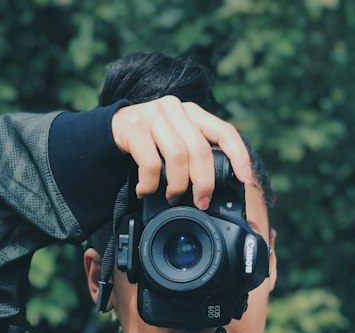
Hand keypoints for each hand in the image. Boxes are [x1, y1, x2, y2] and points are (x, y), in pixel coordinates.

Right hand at [111, 97, 251, 209]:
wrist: (108, 132)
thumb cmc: (148, 144)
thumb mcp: (175, 142)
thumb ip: (193, 153)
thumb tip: (214, 187)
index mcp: (192, 112)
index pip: (224, 131)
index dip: (238, 155)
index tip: (245, 179)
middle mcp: (175, 109)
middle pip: (200, 150)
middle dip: (204, 183)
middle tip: (201, 202)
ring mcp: (154, 115)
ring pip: (178, 157)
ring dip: (176, 186)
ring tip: (171, 197)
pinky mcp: (134, 127)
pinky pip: (150, 164)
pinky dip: (150, 185)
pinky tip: (145, 191)